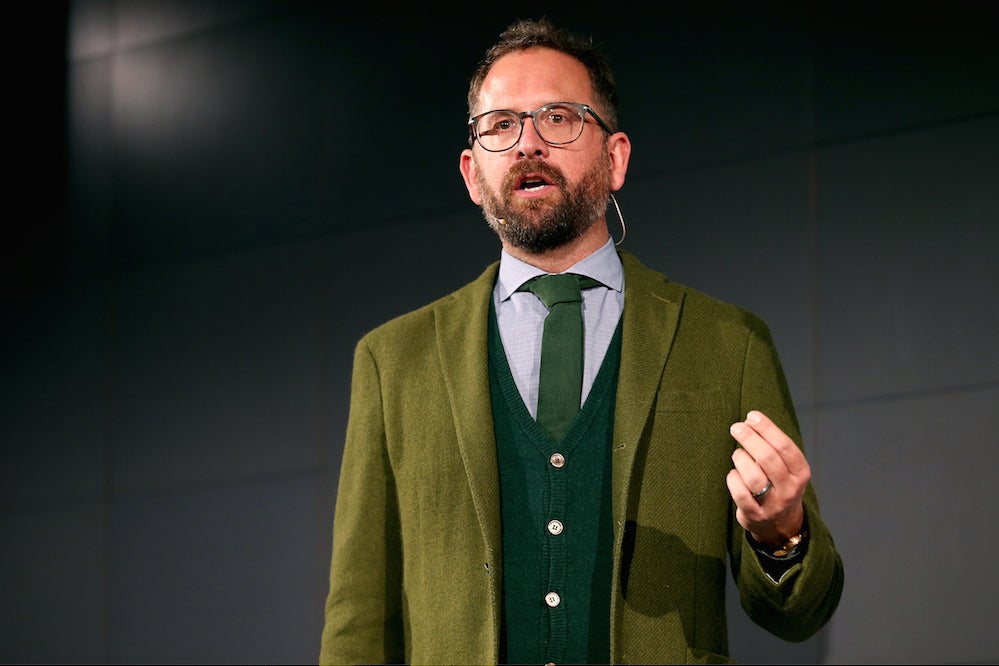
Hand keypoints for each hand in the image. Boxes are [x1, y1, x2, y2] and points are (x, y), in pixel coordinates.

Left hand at [726, 410, 808, 546]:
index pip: (785, 446)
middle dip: (750, 439)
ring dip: (741, 459)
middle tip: (736, 427)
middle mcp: (790, 488)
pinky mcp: (755, 515)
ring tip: (737, 454)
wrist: (781, 524)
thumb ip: (772, 446)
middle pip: (768, 459)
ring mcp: (773, 504)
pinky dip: (733, 479)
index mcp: (801, 472)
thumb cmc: (778, 484)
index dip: (767, 429)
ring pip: (754, 477)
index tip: (752, 416)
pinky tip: (733, 474)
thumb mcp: (785, 467)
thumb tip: (750, 421)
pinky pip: (740, 494)